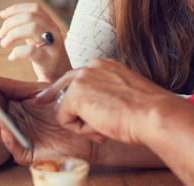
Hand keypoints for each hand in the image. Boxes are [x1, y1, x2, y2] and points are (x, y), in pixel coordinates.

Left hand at [0, 2, 70, 81]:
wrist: (62, 81)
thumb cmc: (47, 60)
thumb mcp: (40, 40)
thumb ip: (28, 29)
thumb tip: (7, 17)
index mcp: (51, 26)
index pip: (34, 9)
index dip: (16, 9)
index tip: (2, 14)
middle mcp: (54, 33)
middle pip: (31, 16)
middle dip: (10, 23)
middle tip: (0, 35)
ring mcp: (54, 46)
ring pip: (32, 28)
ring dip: (12, 34)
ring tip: (4, 44)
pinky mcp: (50, 61)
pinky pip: (31, 51)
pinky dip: (17, 52)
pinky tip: (11, 57)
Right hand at [0, 74, 93, 165]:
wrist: (86, 124)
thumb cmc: (65, 106)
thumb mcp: (38, 91)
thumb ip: (15, 86)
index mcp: (16, 111)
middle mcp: (15, 126)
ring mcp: (19, 140)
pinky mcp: (26, 154)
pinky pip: (12, 144)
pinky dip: (6, 132)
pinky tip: (3, 121)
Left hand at [51, 59, 178, 144]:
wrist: (152, 113)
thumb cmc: (146, 110)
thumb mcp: (125, 93)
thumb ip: (107, 92)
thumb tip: (96, 106)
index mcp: (105, 65)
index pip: (77, 76)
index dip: (66, 89)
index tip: (47, 93)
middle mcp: (91, 67)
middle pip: (63, 85)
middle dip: (52, 97)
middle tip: (41, 102)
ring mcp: (82, 79)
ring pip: (67, 107)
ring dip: (83, 122)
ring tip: (106, 124)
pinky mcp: (74, 95)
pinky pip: (66, 120)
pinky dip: (82, 129)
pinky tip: (100, 125)